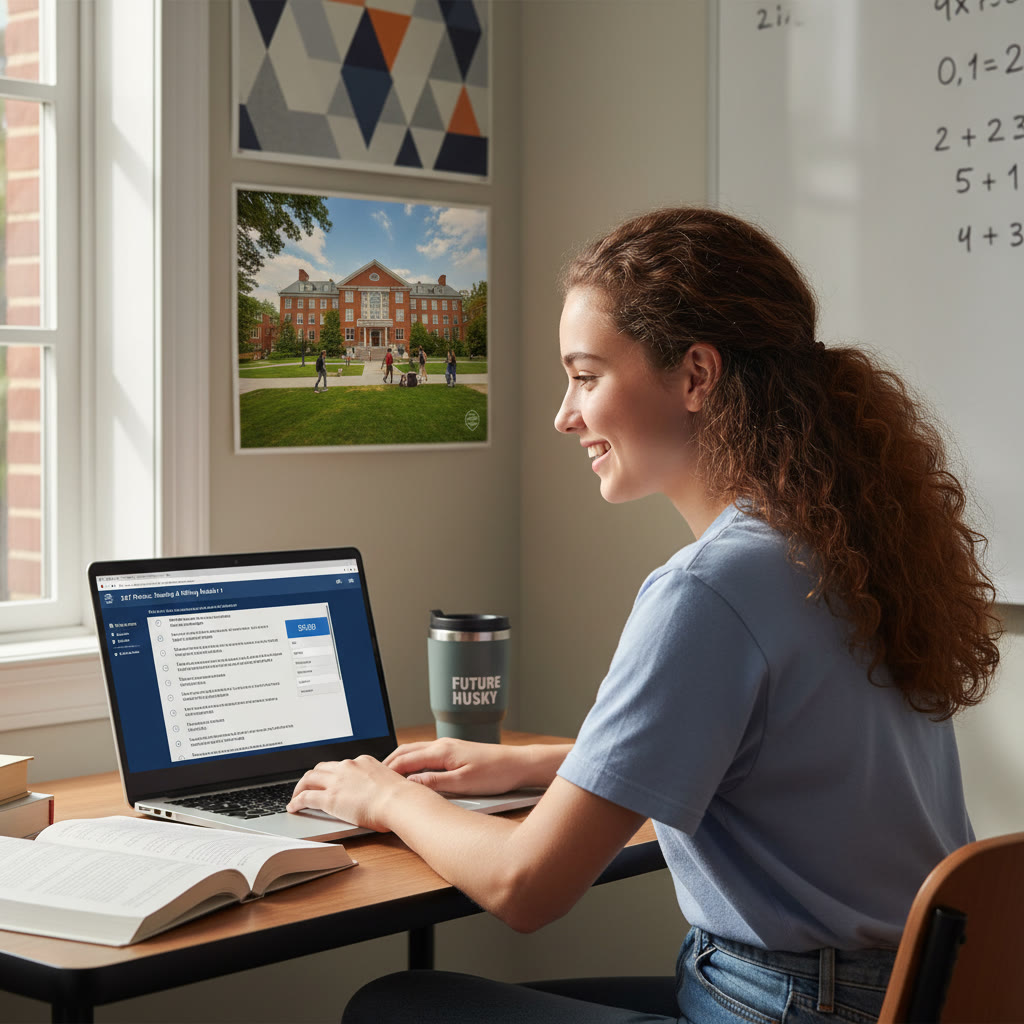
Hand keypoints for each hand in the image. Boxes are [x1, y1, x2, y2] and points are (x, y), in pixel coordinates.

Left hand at [287, 756, 412, 831]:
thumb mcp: (389, 782)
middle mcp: (348, 767)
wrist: (398, 801)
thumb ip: (378, 784)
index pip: (341, 764)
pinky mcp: (330, 798)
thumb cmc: (400, 797)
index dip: (331, 773)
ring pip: (309, 778)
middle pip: (321, 767)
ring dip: (300, 787)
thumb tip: (379, 793)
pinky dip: (296, 801)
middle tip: (308, 786)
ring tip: (296, 796)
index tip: (329, 779)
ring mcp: (337, 781)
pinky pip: (306, 797)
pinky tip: (293, 807)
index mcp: (363, 761)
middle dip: (312, 777)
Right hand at [383, 738, 536, 795]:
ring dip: (400, 760)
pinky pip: (426, 753)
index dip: (388, 770)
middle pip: (407, 751)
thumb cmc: (495, 773)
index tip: (374, 782)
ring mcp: (449, 746)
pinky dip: (413, 760)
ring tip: (388, 774)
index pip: (406, 759)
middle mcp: (443, 745)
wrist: (518, 764)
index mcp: (442, 751)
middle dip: (389, 762)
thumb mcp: (463, 783)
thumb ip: (435, 782)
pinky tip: (413, 771)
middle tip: (374, 777)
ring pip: (416, 750)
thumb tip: (410, 783)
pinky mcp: (455, 751)